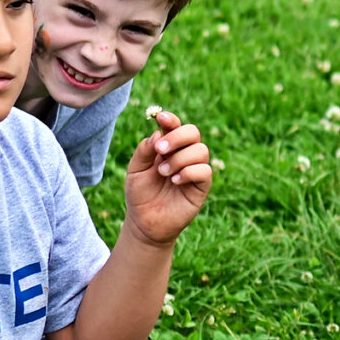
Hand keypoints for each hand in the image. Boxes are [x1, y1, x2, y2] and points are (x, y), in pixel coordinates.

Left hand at [123, 108, 211, 244]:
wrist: (145, 222)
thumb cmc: (140, 195)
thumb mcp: (135, 170)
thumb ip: (144, 151)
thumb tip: (158, 133)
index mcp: (168, 147)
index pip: (175, 126)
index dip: (171, 119)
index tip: (160, 117)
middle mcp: (184, 155)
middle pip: (193, 132)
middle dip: (177, 137)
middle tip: (160, 150)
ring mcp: (194, 170)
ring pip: (200, 150)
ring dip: (180, 159)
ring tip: (163, 173)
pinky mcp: (201, 186)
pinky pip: (204, 170)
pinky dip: (189, 172)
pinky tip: (175, 181)